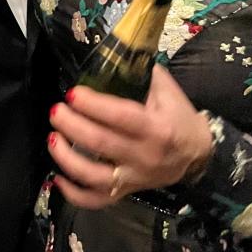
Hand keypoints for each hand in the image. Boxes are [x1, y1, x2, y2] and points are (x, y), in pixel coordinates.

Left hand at [47, 65, 212, 209]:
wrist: (199, 154)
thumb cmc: (178, 116)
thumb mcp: (167, 89)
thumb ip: (140, 71)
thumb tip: (113, 51)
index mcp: (156, 128)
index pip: (121, 116)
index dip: (93, 105)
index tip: (72, 93)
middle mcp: (144, 156)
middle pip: (102, 144)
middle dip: (73, 126)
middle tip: (56, 111)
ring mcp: (134, 178)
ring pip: (95, 177)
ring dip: (67, 159)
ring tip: (52, 138)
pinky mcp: (127, 191)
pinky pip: (98, 201)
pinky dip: (75, 193)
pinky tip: (57, 178)